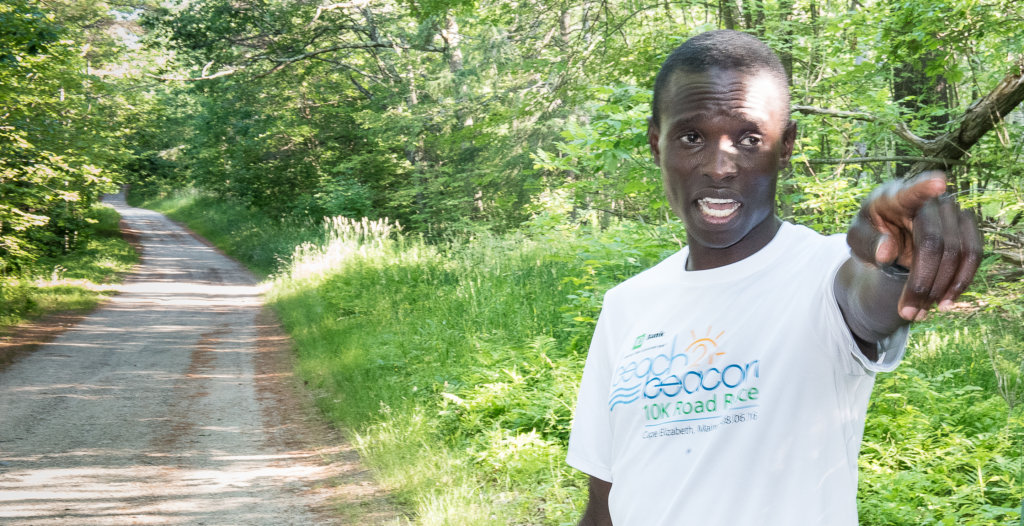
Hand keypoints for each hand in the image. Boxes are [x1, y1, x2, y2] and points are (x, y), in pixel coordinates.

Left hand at [846, 171, 982, 321]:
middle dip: (922, 283)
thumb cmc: (870, 233)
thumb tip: (888, 252)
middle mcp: (928, 200)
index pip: (912, 191)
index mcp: (894, 197)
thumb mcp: (855, 240)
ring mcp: (952, 211)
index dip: (925, 187)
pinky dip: (960, 282)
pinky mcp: (966, 226)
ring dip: (941, 289)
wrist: (889, 235)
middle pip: (934, 242)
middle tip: (907, 314)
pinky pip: (973, 255)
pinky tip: (944, 302)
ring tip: (920, 314)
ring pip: (958, 252)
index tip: (938, 182)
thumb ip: (867, 244)